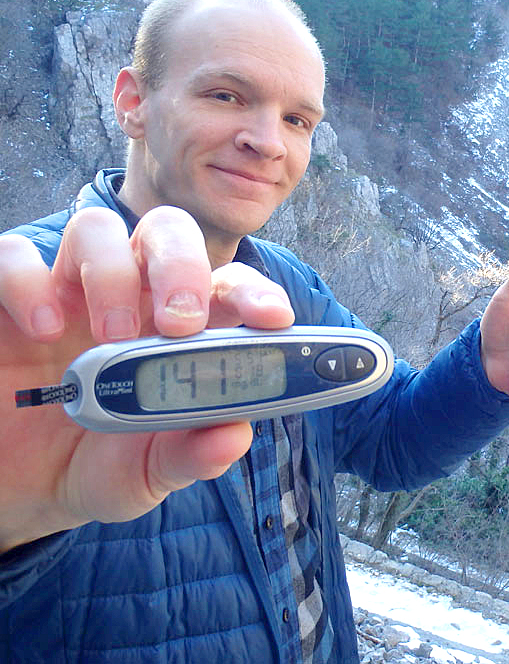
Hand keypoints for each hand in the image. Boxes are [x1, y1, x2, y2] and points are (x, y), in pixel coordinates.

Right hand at [0, 206, 293, 552]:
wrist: (22, 489)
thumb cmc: (101, 464)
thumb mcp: (149, 472)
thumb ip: (192, 455)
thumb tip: (234, 436)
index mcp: (182, 329)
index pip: (229, 286)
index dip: (256, 293)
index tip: (273, 318)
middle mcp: (131, 296)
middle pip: (169, 234)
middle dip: (183, 267)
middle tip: (180, 323)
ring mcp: (69, 291)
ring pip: (97, 229)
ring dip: (111, 273)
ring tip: (111, 335)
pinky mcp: (10, 300)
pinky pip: (14, 256)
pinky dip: (28, 282)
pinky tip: (42, 330)